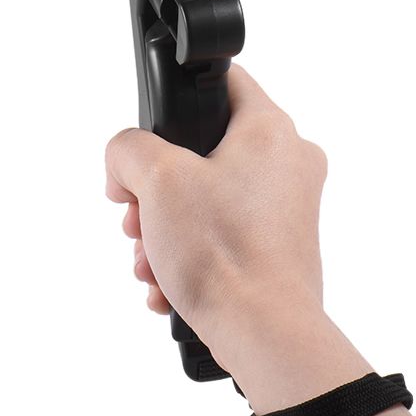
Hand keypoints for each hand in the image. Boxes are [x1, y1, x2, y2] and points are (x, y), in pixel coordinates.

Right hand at [105, 66, 326, 365]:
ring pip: (209, 198)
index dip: (178, 101)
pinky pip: (225, 234)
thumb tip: (126, 161)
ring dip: (166, 228)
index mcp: (270, 129)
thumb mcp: (155, 179)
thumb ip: (128, 148)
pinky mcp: (282, 246)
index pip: (225, 80)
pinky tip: (167, 283)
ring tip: (149, 258)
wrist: (264, 335)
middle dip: (157, 189)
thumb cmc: (224, 253)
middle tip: (137, 214)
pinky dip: (191, 254)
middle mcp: (290, 162)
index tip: (152, 134)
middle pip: (205, 150)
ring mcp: (289, 207)